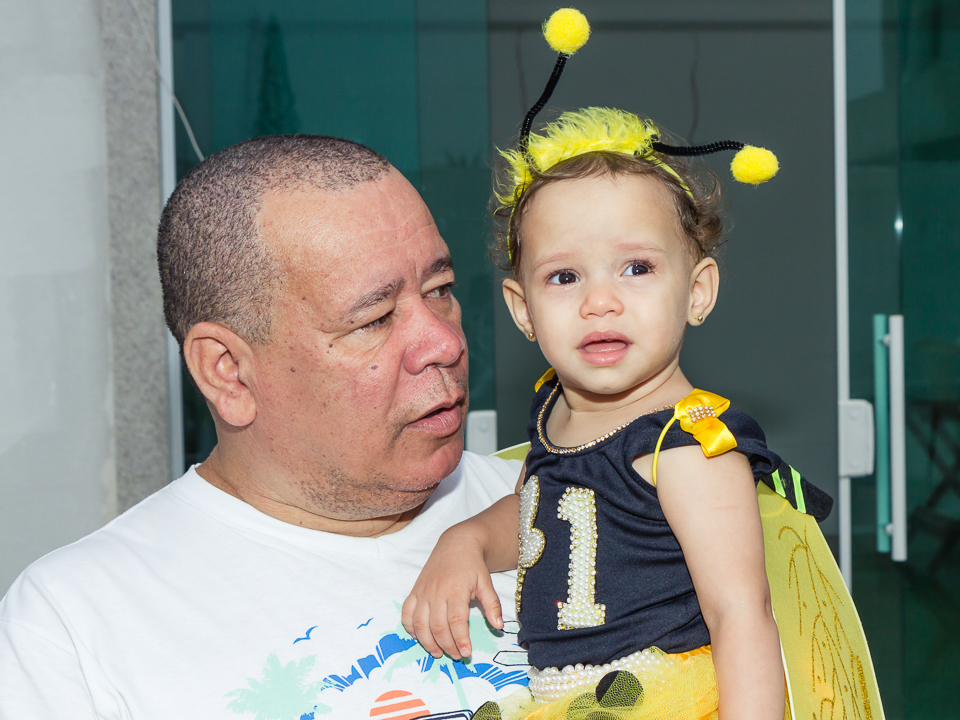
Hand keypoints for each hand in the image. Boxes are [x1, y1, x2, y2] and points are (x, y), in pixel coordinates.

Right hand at [401, 525, 503, 659]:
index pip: (456, 621)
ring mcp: (423, 592)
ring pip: (420, 623)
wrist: (456, 544)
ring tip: (438, 653)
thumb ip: (492, 605)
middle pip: (438, 626)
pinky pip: (406, 613)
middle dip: (447, 646)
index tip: (467, 653)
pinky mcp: (415, 591)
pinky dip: (410, 627)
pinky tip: (419, 637)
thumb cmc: (472, 565)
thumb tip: (499, 627)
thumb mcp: (486, 583)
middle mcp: (436, 592)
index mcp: (455, 590)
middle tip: (457, 656)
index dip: (460, 639)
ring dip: (428, 642)